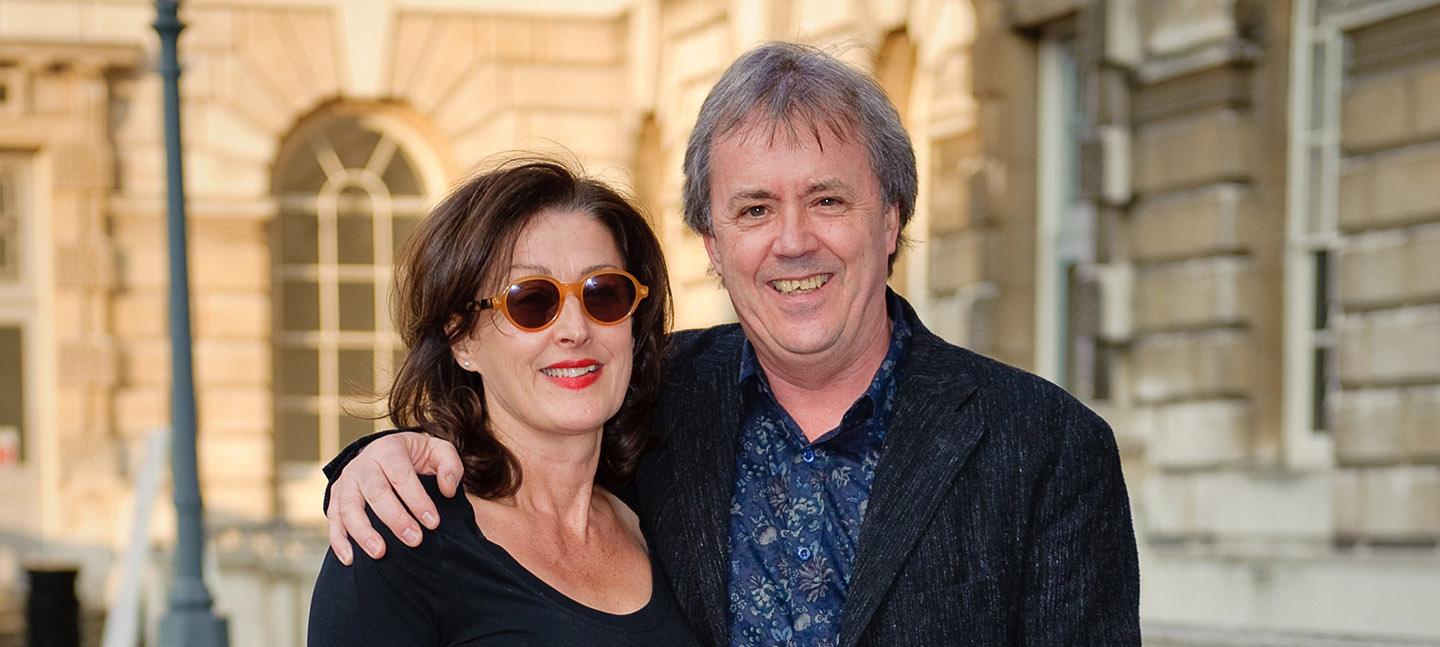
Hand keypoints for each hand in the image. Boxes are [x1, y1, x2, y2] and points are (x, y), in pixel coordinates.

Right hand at [325, 432, 463, 564]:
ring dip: (363, 533)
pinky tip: (350, 559)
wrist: (383, 452)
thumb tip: (448, 490)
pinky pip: (333, 520)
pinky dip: (338, 541)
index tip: (434, 522)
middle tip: (415, 540)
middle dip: (395, 519)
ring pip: (348, 508)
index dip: (417, 500)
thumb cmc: (416, 457)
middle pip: (375, 493)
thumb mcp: (438, 451)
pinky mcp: (335, 498)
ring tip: (380, 553)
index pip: (402, 476)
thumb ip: (450, 466)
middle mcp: (363, 465)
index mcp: (388, 450)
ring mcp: (346, 482)